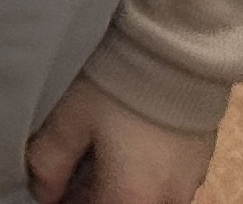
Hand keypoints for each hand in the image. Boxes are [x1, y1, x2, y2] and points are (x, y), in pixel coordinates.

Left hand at [26, 77, 215, 203]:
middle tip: (69, 174)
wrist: (177, 53)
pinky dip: (142, 177)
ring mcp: (188, 183)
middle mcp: (166, 200)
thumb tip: (43, 191)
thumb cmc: (117, 87)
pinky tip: (125, 148)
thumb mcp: (69, 119)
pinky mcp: (200, 162)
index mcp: (131, 198)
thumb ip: (50, 162)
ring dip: (119, 190)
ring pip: (146, 199)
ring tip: (95, 158)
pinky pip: (166, 185)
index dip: (67, 202)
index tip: (53, 187)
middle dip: (92, 197)